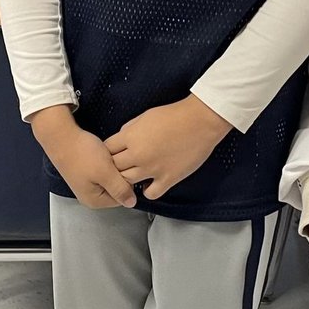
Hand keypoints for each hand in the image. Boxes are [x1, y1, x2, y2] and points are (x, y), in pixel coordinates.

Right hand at [30, 106, 135, 208]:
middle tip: (114, 162)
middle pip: (116, 189)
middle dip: (119, 175)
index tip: (123, 169)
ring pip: (111, 178)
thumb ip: (119, 189)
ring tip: (107, 158)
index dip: (127, 182)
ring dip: (113, 168)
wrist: (63, 137)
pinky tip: (103, 155)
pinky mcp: (87, 172)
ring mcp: (88, 184)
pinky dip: (106, 163)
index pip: (122, 197)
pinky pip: (104, 171)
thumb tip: (131, 203)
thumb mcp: (105, 173)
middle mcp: (90, 196)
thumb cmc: (82, 154)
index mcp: (95, 201)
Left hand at [104, 96, 231, 200]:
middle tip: (124, 164)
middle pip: (114, 168)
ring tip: (137, 173)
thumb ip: (130, 129)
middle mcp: (139, 155)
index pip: (107, 150)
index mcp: (131, 137)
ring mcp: (153, 168)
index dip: (109, 151)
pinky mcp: (168, 178)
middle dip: (116, 166)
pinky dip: (148, 190)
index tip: (115, 152)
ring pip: (128, 182)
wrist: (201, 121)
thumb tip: (122, 139)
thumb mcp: (146, 115)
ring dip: (129, 179)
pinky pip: (150, 194)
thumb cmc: (176, 115)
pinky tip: (152, 182)